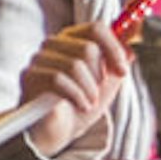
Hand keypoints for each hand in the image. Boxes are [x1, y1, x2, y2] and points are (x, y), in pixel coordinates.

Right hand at [20, 18, 128, 156]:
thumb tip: (131, 50)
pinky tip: (80, 107)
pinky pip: (60, 80)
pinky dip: (77, 97)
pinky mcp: (30, 76)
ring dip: (89, 91)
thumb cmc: (82, 104)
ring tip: (88, 103)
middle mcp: (54, 44)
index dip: (114, 49)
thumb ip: (118, 65)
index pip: (96, 28)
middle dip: (99, 77)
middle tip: (95, 94)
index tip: (123, 72)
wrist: (60, 130)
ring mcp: (39, 58)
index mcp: (73, 39)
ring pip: (75, 65)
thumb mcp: (107, 84)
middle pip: (89, 48)